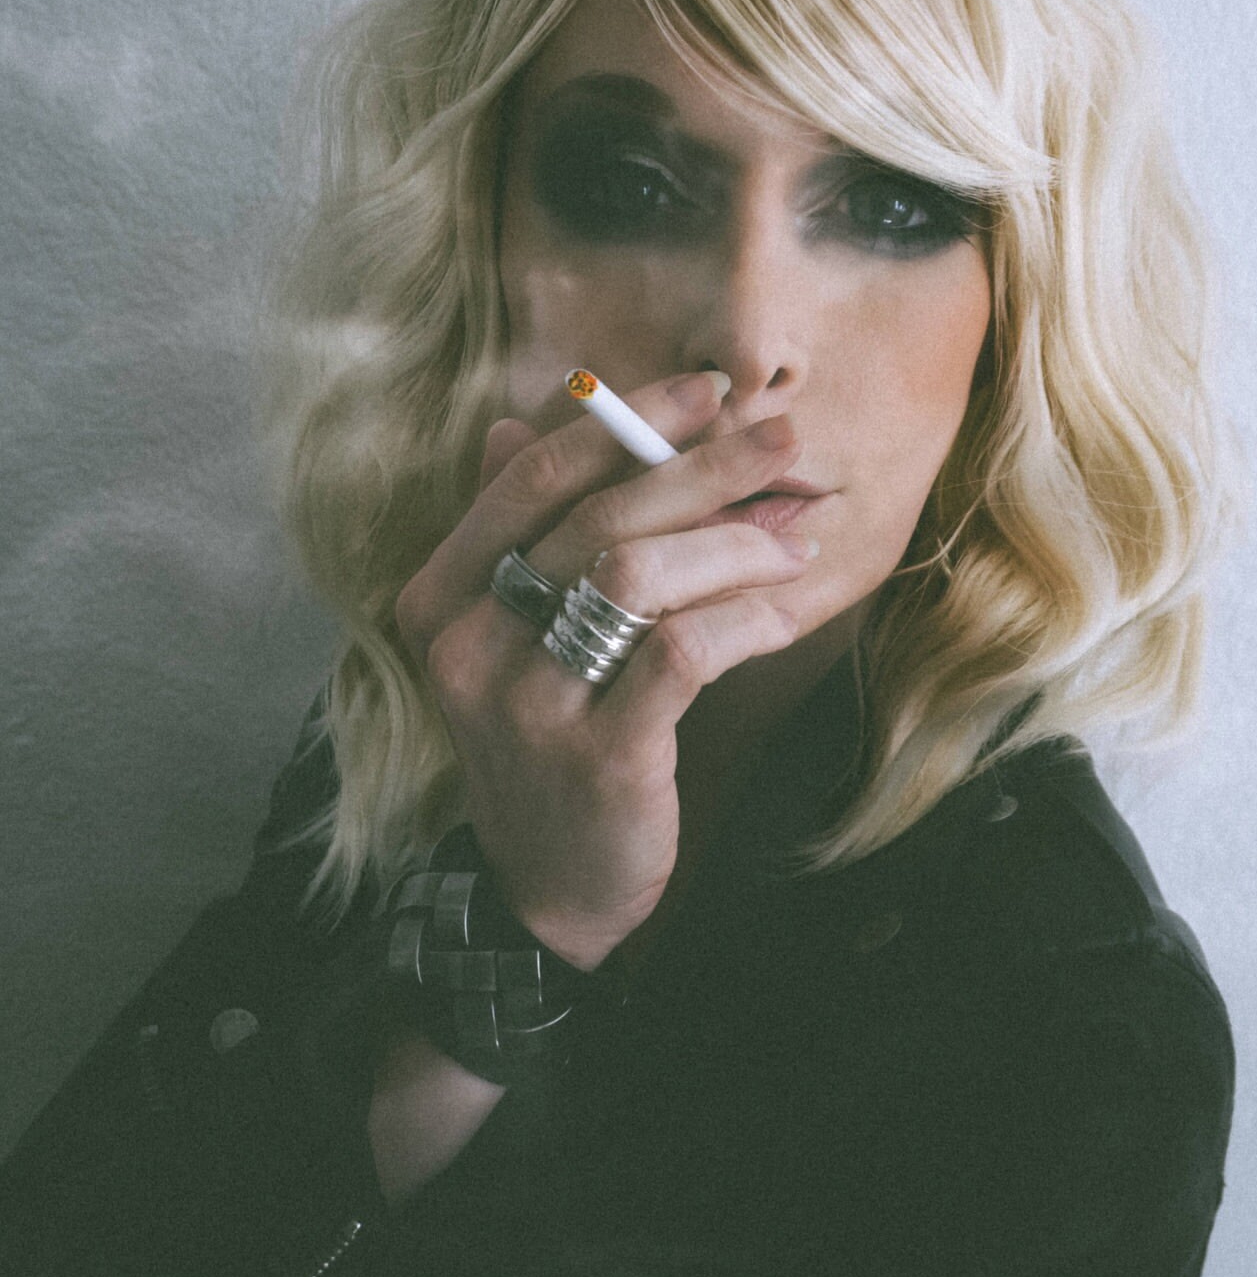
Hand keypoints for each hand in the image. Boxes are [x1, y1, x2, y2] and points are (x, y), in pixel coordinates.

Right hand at [394, 372, 814, 969]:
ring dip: (733, 545)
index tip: (709, 391)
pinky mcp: (599, 758)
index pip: (533, 477)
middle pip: (597, 520)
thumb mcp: (515, 633)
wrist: (552, 885)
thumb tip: (519, 421)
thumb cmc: (549, 734)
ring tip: (793, 542)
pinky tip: (786, 608)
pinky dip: (747, 616)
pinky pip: (685, 653)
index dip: (625, 422)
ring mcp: (527, 706)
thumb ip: (518, 531)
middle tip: (781, 442)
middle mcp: (469, 645)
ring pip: (639, 578)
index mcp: (442, 596)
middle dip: (703, 468)